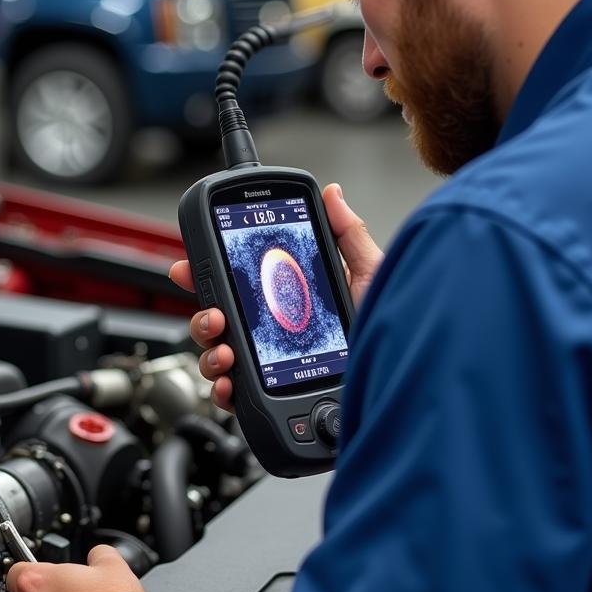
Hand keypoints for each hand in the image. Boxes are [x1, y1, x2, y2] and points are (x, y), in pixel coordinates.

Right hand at [169, 183, 382, 408]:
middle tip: (215, 313)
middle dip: (203, 314)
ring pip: (218, 356)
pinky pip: (232, 394)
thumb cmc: (390, 331)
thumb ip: (349, 234)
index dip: (210, 272)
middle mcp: (276, 332)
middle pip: (219, 319)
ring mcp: (270, 366)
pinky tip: (231, 382)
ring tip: (225, 347)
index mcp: (292, 300)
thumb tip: (333, 195)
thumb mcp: (371, 275)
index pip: (240, 283)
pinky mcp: (273, 396)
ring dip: (210, 349)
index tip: (191, 264)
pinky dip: (223, 389)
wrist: (400, 379)